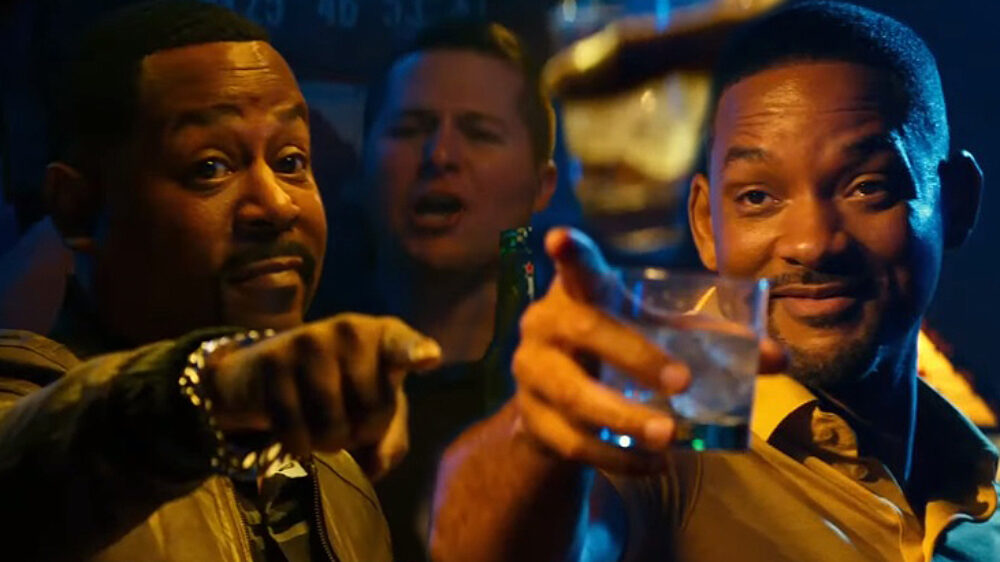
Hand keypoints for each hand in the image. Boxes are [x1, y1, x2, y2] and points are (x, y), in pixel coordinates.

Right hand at [205, 313, 440, 457]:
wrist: (267, 373)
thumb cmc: (339, 389)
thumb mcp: (375, 409)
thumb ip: (391, 439)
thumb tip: (376, 464)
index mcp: (382, 336)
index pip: (402, 345)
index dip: (415, 352)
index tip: (430, 358)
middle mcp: (348, 331)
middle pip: (372, 409)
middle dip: (362, 429)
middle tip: (347, 416)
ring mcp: (308, 341)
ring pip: (332, 426)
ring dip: (328, 441)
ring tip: (321, 422)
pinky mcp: (272, 362)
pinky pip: (295, 432)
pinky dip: (298, 444)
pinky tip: (295, 427)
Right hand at [511, 228, 785, 473]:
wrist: (555, 408)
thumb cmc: (615, 353)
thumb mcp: (653, 336)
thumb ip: (708, 342)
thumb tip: (777, 358)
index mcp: (579, 292)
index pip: (575, 266)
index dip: (570, 252)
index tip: (562, 238)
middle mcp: (547, 325)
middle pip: (585, 331)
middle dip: (634, 355)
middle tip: (681, 383)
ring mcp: (533, 374)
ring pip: (575, 395)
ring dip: (623, 417)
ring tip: (668, 436)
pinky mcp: (533, 421)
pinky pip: (575, 442)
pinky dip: (618, 457)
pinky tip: (654, 464)